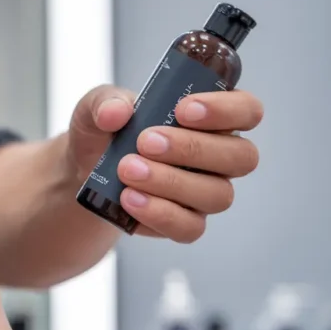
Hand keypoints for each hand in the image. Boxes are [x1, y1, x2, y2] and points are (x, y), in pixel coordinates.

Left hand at [69, 85, 262, 241]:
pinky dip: (160, 214)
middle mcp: (219, 155)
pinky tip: (130, 199)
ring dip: (172, 182)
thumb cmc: (105, 131)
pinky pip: (191, 227)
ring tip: (128, 171)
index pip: (247, 110)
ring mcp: (206, 191)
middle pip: (240, 156)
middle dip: (193, 148)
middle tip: (146, 142)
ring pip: (218, 194)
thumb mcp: (97, 106)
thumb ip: (105, 102)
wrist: (83, 171)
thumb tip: (116, 113)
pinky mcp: (187, 222)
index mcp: (211, 117)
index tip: (183, 110)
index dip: (226, 110)